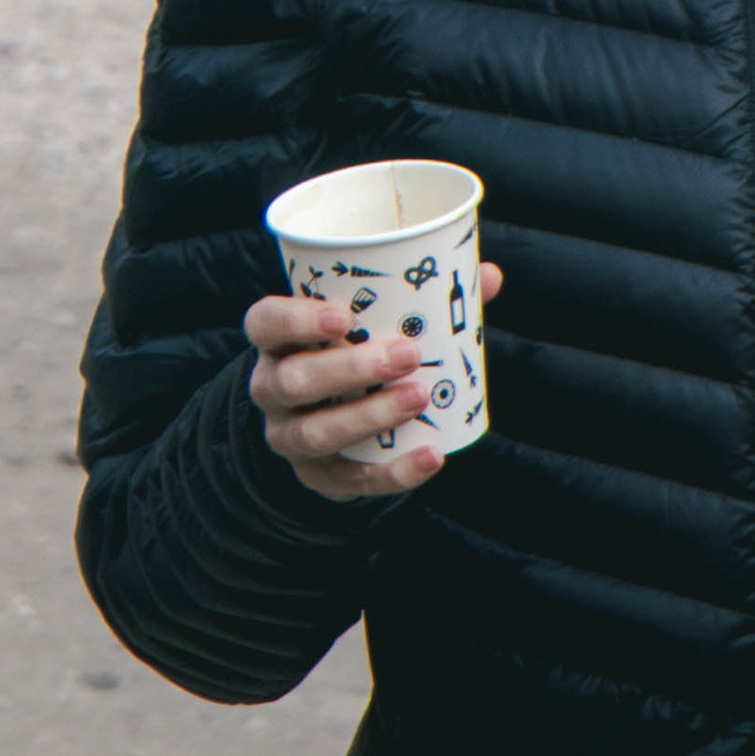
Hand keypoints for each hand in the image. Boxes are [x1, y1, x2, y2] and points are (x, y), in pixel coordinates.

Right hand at [246, 261, 503, 501]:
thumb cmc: (356, 351)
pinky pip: (351, 479)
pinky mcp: (318, 477)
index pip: (265, 322)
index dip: (296, 319)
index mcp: (278, 340)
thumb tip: (489, 276)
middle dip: (349, 368)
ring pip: (315, 433)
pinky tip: (431, 457)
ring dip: (369, 415)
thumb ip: (423, 299)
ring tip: (418, 396)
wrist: (332, 422)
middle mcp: (272, 388)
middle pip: (293, 380)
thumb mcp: (369, 323)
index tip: (343, 316)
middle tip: (406, 353)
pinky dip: (394, 472)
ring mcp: (289, 436)